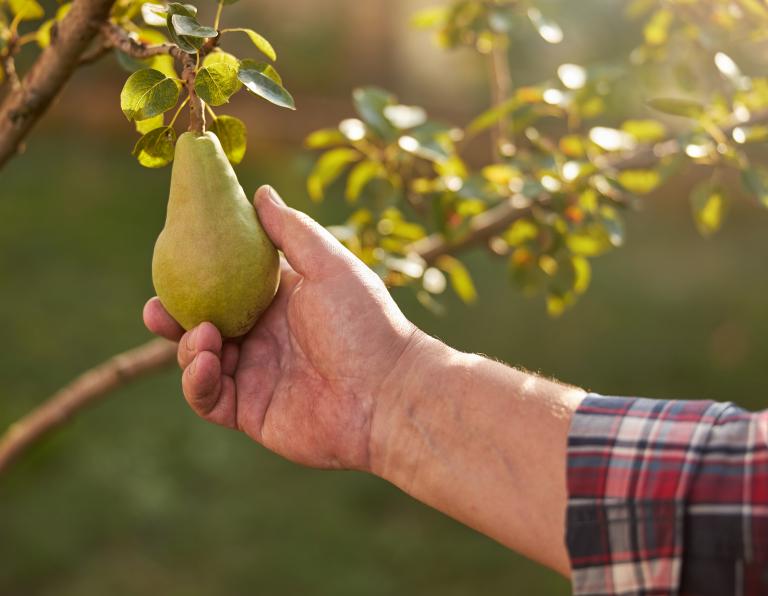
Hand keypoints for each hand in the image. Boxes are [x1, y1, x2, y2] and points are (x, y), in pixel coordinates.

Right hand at [144, 186, 418, 471]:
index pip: (225, 286)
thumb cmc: (364, 323)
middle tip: (156, 308)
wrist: (388, 392)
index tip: (171, 259)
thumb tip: (259, 191)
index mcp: (278, 302)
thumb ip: (291, 231)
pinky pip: (209, 399)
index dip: (196, 277)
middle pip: (202, 326)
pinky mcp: (251, 412)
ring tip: (201, 334)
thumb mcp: (328, 265)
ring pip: (199, 362)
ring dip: (187, 348)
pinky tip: (207, 363)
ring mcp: (255, 376)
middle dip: (174, 319)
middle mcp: (263, 338)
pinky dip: (198, 382)